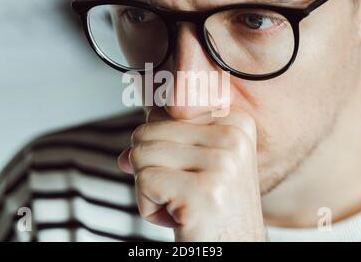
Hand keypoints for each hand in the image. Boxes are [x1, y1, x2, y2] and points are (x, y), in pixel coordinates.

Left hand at [118, 108, 265, 241]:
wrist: (231, 250)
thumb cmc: (213, 212)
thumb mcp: (197, 166)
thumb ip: (163, 144)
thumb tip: (125, 155)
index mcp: (235, 122)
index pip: (162, 112)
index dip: (161, 148)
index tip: (187, 171)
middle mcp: (233, 137)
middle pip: (146, 131)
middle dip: (152, 170)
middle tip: (184, 193)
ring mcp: (222, 164)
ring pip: (140, 154)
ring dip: (149, 189)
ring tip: (182, 204)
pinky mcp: (203, 191)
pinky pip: (144, 181)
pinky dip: (149, 207)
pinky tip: (179, 218)